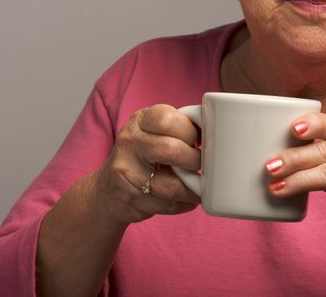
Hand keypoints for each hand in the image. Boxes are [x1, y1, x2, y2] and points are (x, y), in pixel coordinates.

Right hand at [95, 104, 201, 225]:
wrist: (107, 190)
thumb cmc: (143, 154)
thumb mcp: (153, 131)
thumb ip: (178, 127)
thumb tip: (217, 130)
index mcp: (139, 121)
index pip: (168, 119)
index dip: (189, 131)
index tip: (196, 140)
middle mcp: (129, 143)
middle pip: (172, 150)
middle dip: (194, 160)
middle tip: (199, 164)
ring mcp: (127, 172)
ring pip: (172, 185)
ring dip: (193, 189)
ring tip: (199, 186)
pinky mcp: (131, 199)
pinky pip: (168, 205)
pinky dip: (184, 204)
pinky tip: (187, 200)